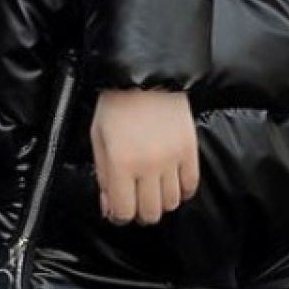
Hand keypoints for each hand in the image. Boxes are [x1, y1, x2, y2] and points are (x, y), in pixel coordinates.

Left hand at [91, 87, 199, 225]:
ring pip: (171, 203)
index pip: (124, 212)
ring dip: (161, 201)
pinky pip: (191, 185)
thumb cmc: (116, 104)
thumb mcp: (97, 138)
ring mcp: (172, 158)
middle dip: (140, 211)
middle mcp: (148, 165)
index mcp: (121, 162)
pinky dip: (182, 190)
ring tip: (153, 187)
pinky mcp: (190, 149)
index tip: (117, 206)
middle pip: (150, 213)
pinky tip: (172, 181)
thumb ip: (103, 176)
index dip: (118, 215)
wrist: (145, 74)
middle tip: (135, 199)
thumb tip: (110, 205)